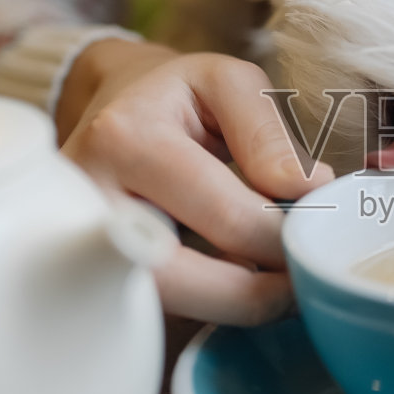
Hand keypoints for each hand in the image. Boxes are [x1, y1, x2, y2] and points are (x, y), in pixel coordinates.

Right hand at [58, 39, 332, 324]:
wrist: (107, 111)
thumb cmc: (175, 98)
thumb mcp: (228, 83)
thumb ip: (270, 133)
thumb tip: (306, 191)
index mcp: (125, 139)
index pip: (226, 215)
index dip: (283, 240)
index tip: (315, 237)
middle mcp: (88, 199)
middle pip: (181, 278)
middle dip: (254, 293)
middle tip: (300, 281)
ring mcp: (79, 245)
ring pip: (164, 307)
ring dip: (231, 306)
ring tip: (274, 285)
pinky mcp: (89, 276)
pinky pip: (154, 310)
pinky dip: (204, 306)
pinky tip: (234, 284)